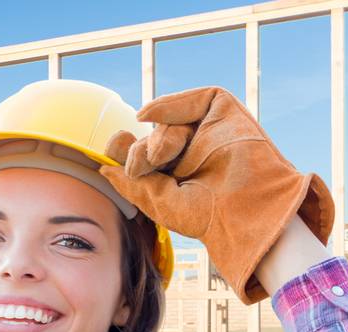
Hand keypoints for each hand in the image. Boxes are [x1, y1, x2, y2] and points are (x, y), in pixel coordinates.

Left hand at [98, 86, 334, 304]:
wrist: (243, 211)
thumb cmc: (206, 215)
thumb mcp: (158, 201)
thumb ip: (131, 183)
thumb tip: (104, 166)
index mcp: (176, 174)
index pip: (142, 155)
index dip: (125, 152)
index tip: (112, 152)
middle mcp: (191, 151)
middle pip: (151, 138)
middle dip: (139, 152)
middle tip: (142, 168)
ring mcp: (209, 131)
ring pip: (167, 121)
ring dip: (157, 139)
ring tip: (161, 159)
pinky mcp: (225, 112)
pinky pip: (193, 99)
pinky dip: (169, 105)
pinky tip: (146, 115)